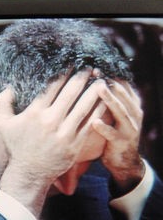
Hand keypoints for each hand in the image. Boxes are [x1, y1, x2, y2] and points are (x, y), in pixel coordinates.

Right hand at [0, 69, 105, 214]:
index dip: (63, 73)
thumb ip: (2, 103)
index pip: (52, 87)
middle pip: (70, 93)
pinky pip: (89, 124)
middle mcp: (51, 120)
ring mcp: (65, 133)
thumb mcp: (3, 124)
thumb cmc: (16, 146)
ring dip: (93, 92)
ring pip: (83, 107)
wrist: (29, 173)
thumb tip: (8, 87)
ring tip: (101, 81)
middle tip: (89, 67)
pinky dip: (97, 111)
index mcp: (35, 112)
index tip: (71, 64)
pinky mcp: (75, 144)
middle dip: (81, 78)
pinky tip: (103, 102)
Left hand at [92, 79, 143, 193]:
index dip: (110, 74)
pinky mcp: (122, 142)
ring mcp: (130, 128)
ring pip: (121, 111)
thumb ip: (107, 98)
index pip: (122, 85)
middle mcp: (134, 114)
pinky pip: (113, 134)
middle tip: (96, 70)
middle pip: (122, 94)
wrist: (123, 161)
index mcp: (131, 105)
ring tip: (99, 87)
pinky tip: (94, 122)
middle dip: (109, 81)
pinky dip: (104, 127)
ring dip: (110, 99)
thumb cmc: (113, 131)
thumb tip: (91, 77)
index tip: (95, 64)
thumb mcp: (114, 113)